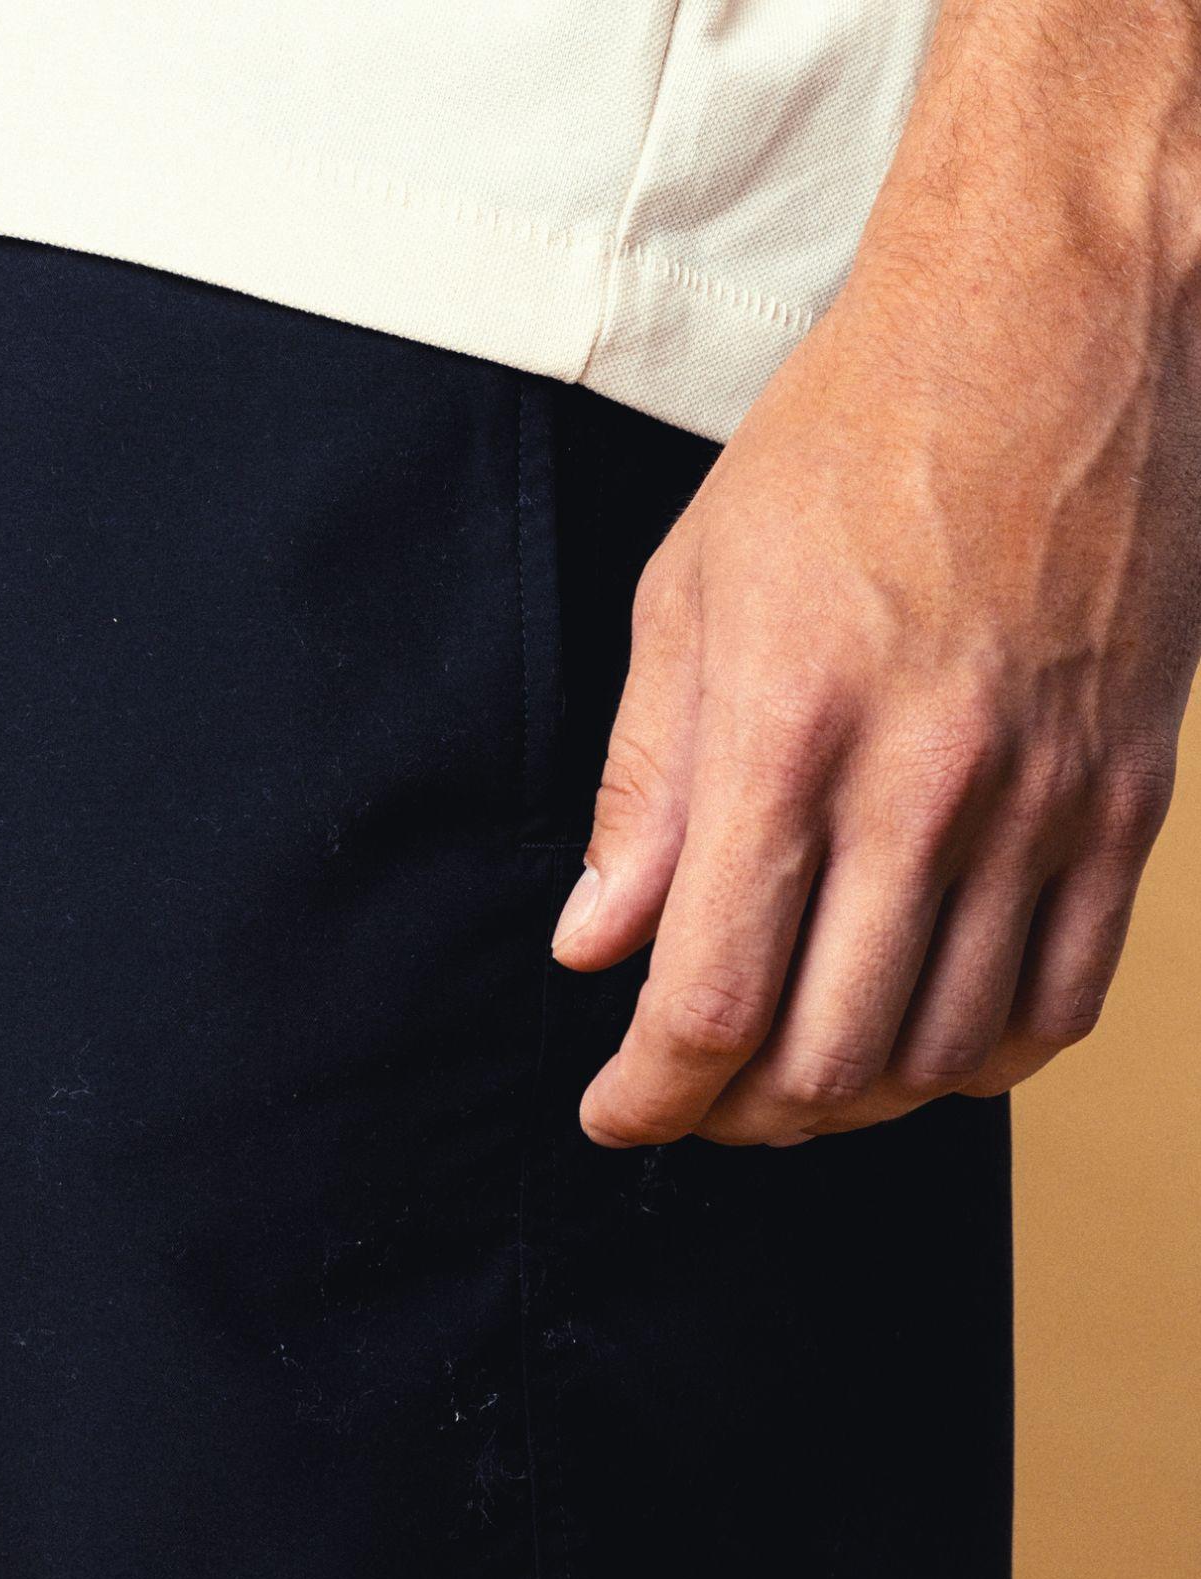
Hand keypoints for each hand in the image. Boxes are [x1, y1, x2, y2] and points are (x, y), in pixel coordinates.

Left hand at [553, 17, 1200, 1147]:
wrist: (1057, 319)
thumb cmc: (852, 439)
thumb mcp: (691, 595)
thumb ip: (641, 791)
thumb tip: (595, 942)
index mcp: (787, 732)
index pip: (709, 999)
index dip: (651, 1095)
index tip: (618, 1114)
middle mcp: (923, 785)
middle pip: (824, 1058)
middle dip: (736, 1115)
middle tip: (697, 1095)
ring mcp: (1042, 798)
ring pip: (944, 1055)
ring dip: (853, 1102)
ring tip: (798, 1072)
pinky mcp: (1129, 797)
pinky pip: (1065, 1002)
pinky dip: (982, 1060)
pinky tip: (925, 1039)